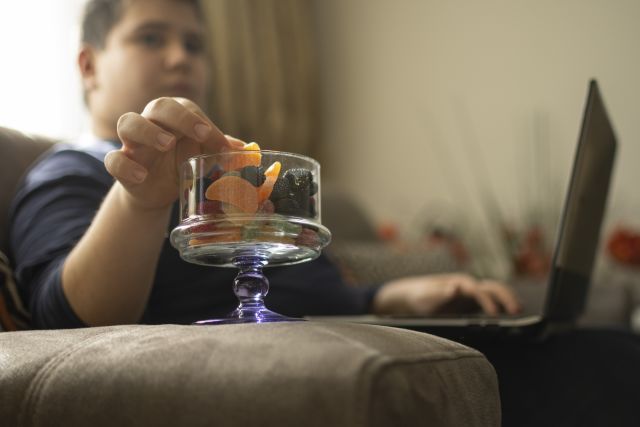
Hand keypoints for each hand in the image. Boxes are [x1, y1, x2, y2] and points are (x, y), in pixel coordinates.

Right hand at [104, 97, 243, 210]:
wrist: (157, 191)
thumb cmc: (182, 164)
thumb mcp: (204, 157)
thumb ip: (221, 151)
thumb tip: (248, 150)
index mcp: (174, 117)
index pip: (186, 108)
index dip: (203, 122)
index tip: (221, 144)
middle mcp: (151, 123)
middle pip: (157, 106)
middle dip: (179, 117)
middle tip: (200, 134)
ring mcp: (132, 143)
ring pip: (127, 123)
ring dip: (147, 131)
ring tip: (167, 144)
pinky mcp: (120, 165)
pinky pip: (114, 159)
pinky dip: (125, 165)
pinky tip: (142, 176)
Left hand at [372, 273, 521, 316]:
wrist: (412, 296)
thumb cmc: (419, 296)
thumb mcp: (425, 296)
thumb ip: (439, 293)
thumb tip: (455, 287)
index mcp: (459, 282)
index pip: (479, 290)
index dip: (488, 301)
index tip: (495, 314)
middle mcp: (468, 286)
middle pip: (492, 287)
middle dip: (506, 296)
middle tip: (517, 311)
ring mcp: (471, 293)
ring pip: (495, 292)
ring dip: (507, 298)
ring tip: (518, 311)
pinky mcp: (471, 302)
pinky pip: (491, 301)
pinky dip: (502, 305)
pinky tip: (510, 315)